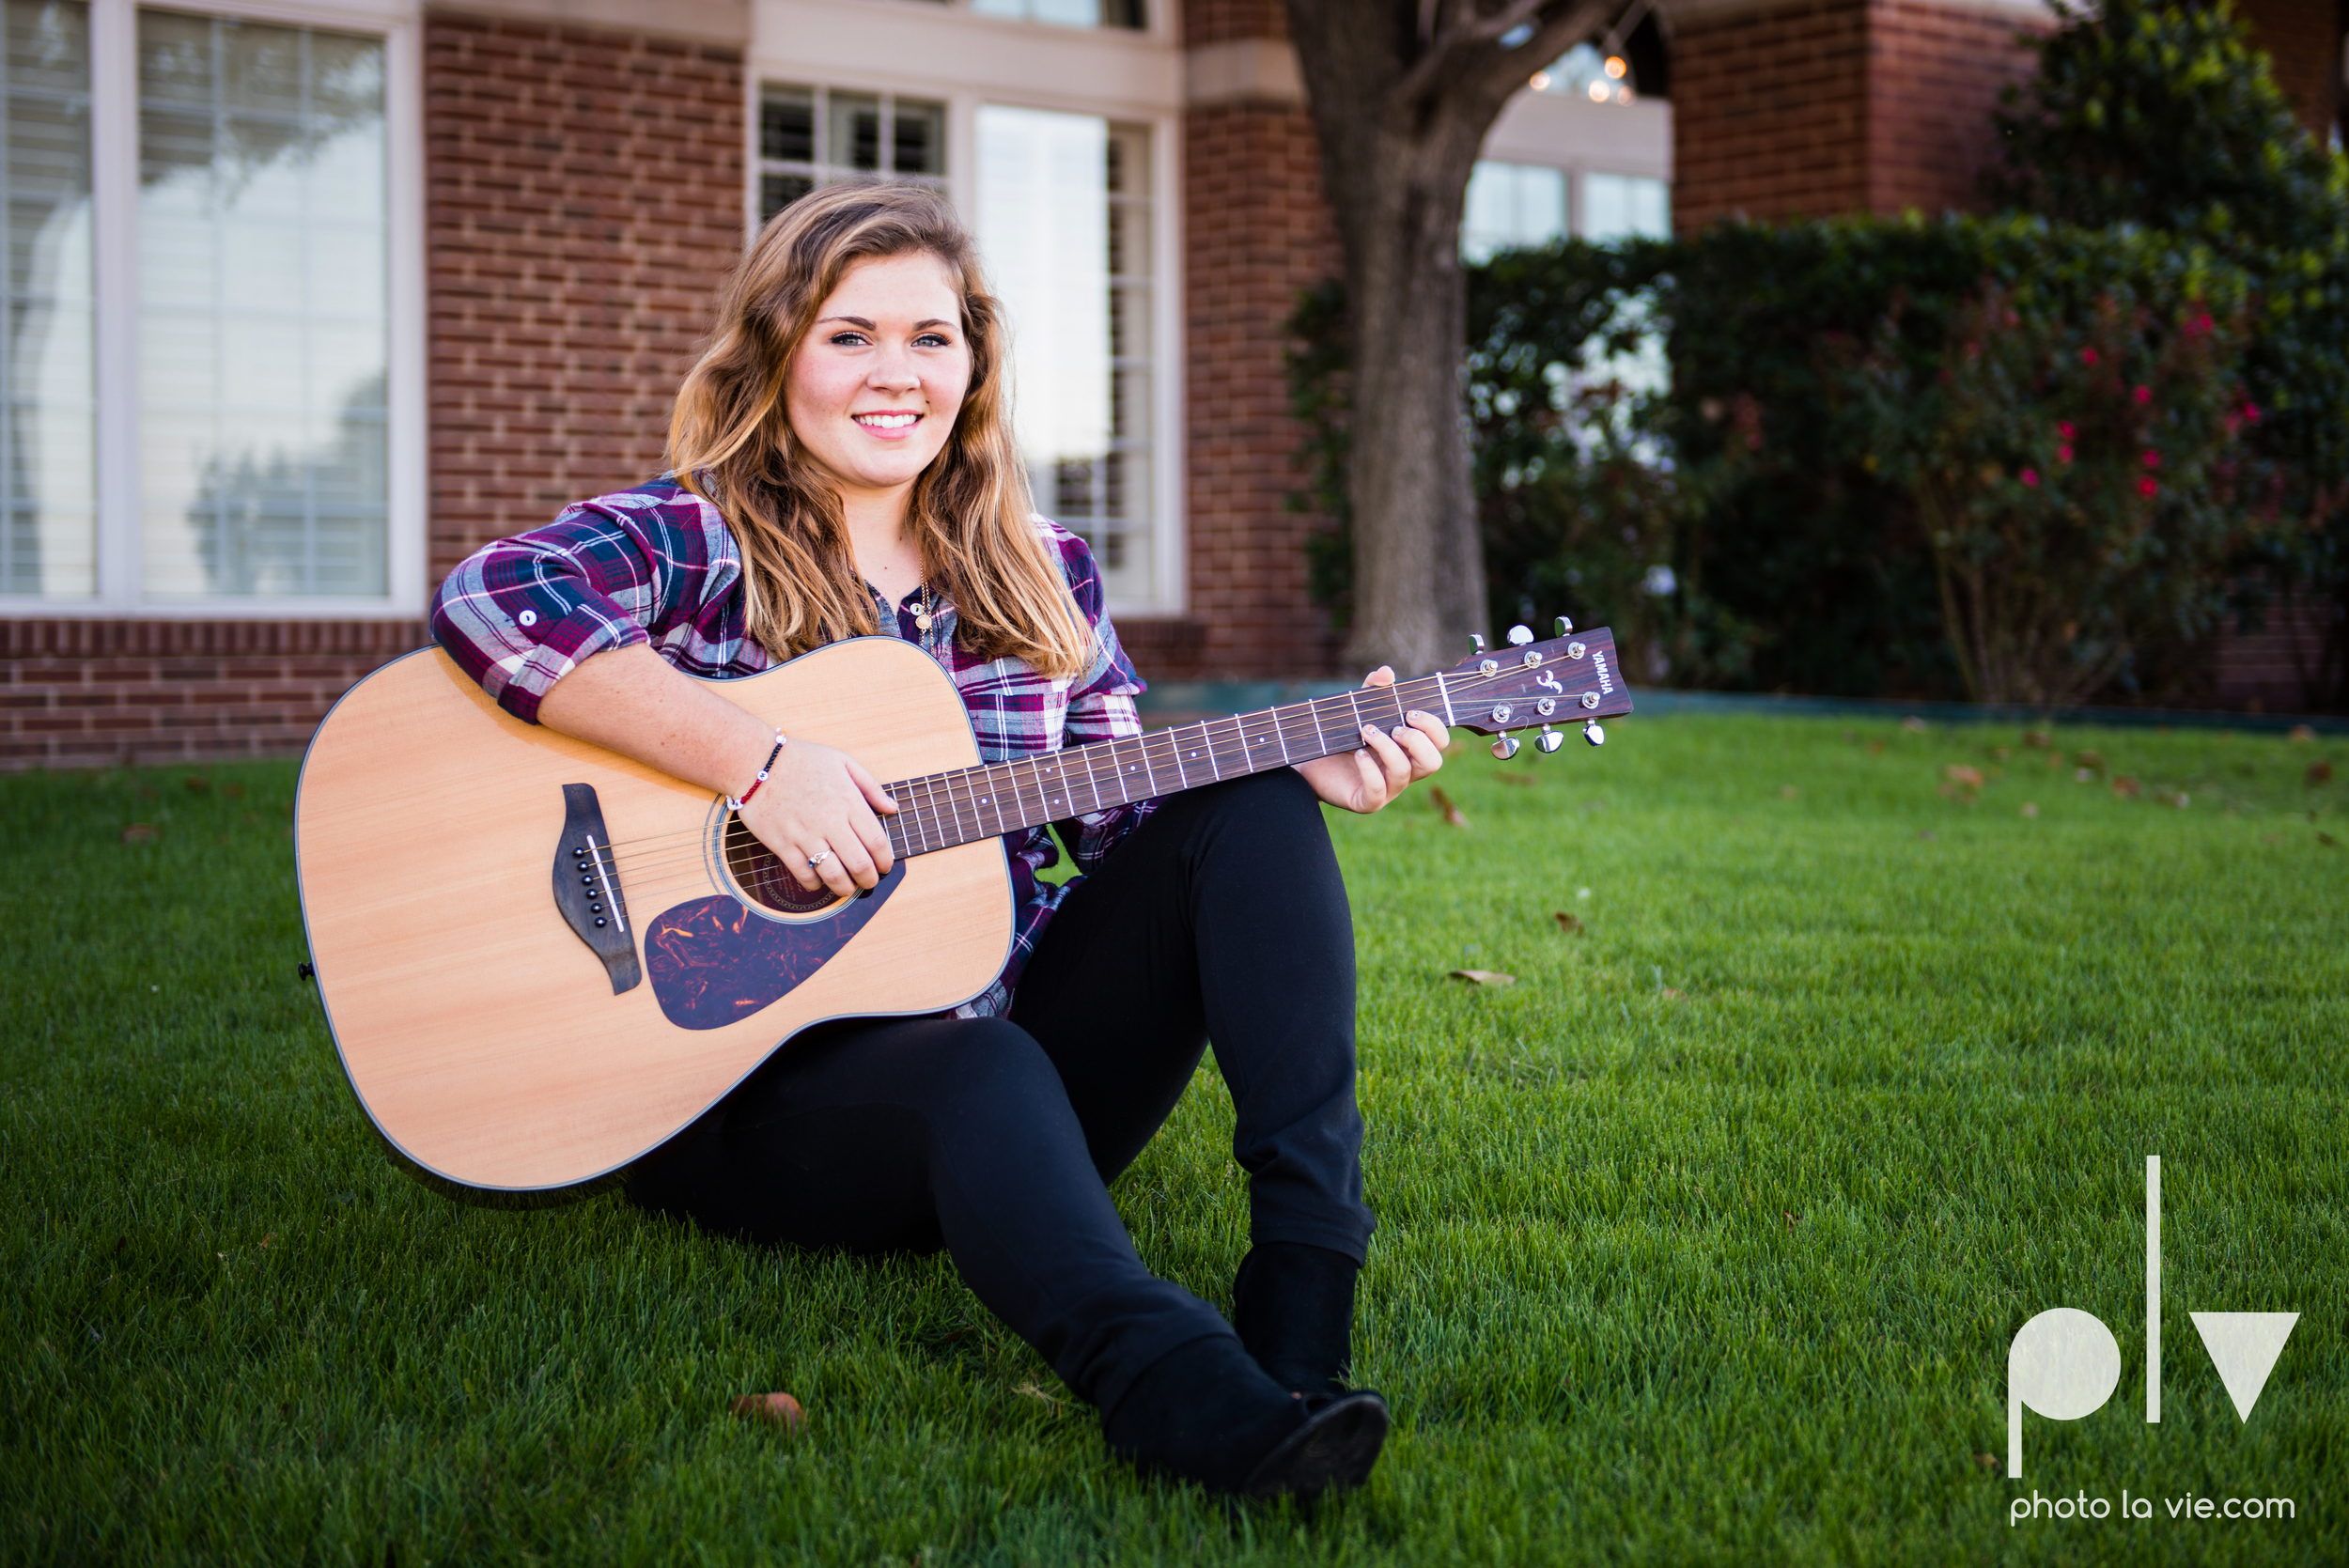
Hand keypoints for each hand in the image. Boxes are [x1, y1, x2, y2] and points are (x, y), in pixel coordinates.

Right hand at [736, 737, 898, 897]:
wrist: (756, 761)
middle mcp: (829, 821)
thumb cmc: (802, 759)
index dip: (885, 861)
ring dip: (845, 888)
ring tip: (847, 887)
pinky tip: (819, 880)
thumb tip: (892, 808)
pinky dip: (815, 883)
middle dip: (869, 879)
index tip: (885, 866)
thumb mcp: (842, 762)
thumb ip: (871, 786)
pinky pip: (804, 874)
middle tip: (869, 882)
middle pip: (859, 864)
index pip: (877, 842)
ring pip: (833, 875)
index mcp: (848, 801)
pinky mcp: (782, 844)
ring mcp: (804, 835)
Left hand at [1294, 666, 1449, 813]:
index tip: (1409, 712)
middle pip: (1433, 762)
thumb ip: (1373, 690)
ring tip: (1366, 731)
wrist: (1311, 763)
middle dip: (1417, 740)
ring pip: (1404, 772)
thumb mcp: (1358, 709)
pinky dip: (1369, 769)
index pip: (1439, 742)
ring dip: (1387, 747)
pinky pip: (1377, 790)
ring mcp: (1388, 789)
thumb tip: (1386, 672)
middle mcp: (1404, 771)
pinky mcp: (1367, 802)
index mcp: (1410, 749)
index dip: (1432, 726)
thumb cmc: (1341, 738)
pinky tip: (1358, 754)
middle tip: (1395, 726)